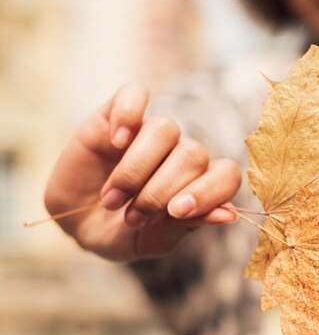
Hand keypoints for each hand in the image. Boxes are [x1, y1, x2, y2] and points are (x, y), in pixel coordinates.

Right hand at [44, 83, 240, 261]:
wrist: (74, 222)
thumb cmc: (121, 233)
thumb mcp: (152, 240)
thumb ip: (188, 225)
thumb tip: (228, 213)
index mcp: (200, 184)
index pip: (226, 175)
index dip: (208, 191)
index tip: (176, 211)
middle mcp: (181, 155)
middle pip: (193, 155)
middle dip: (159, 192)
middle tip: (132, 218)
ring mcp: (151, 133)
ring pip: (165, 130)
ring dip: (136, 170)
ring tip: (112, 200)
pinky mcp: (118, 114)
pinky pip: (135, 94)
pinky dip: (127, 114)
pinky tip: (115, 141)